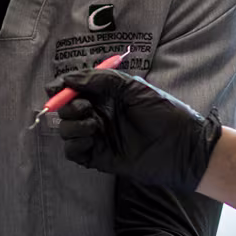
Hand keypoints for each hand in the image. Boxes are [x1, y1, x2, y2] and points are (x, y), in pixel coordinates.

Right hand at [48, 68, 221, 191]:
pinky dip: (74, 143)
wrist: (182, 145)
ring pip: (66, 130)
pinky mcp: (99, 158)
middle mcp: (99, 115)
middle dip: (67, 106)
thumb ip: (101, 80)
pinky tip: (91, 137)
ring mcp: (98, 137)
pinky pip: (73, 152)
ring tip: (94, 124)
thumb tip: (69, 78)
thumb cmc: (164, 112)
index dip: (61, 88)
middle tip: (85, 107)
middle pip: (66, 110)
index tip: (53, 88)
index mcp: (107, 97)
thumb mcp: (133, 87)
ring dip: (72, 124)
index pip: (75, 90)